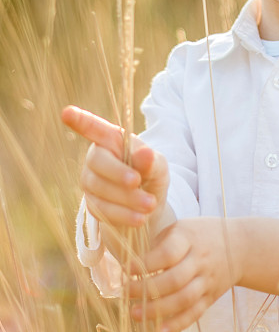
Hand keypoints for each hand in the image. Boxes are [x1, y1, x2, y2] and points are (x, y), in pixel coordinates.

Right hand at [62, 105, 169, 231]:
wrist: (148, 206)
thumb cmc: (151, 175)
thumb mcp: (159, 166)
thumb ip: (152, 161)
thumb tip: (145, 155)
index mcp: (112, 140)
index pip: (94, 128)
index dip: (80, 120)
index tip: (67, 113)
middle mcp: (97, 158)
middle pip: (97, 162)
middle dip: (117, 172)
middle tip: (137, 181)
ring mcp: (91, 182)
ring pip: (100, 189)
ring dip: (126, 198)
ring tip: (150, 204)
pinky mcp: (92, 205)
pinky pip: (103, 211)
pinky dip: (123, 215)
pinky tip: (140, 218)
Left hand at [128, 217, 241, 331]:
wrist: (240, 246)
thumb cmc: (201, 234)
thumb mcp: (181, 228)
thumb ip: (158, 244)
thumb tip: (129, 267)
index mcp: (189, 238)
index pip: (166, 254)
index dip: (144, 264)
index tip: (125, 269)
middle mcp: (200, 260)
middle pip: (174, 279)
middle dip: (146, 289)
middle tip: (125, 293)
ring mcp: (207, 280)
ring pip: (183, 299)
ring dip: (157, 310)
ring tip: (135, 315)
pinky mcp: (211, 297)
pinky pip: (194, 314)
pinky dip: (177, 325)